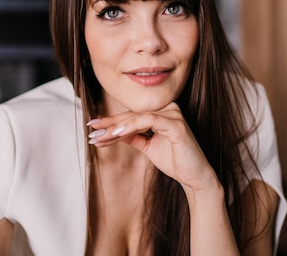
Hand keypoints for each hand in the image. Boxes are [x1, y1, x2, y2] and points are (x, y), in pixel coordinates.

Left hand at [87, 103, 219, 193]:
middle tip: (91, 131)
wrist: (194, 178)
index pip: (131, 116)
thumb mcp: (148, 147)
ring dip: (116, 127)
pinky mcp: (176, 124)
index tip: (93, 128)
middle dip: (109, 125)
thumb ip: (132, 136)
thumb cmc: (174, 161)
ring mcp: (173, 115)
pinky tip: (116, 134)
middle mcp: (168, 109)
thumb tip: (111, 132)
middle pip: (132, 115)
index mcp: (162, 113)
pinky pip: (149, 121)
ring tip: (100, 136)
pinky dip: (131, 126)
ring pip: (137, 117)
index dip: (111, 122)